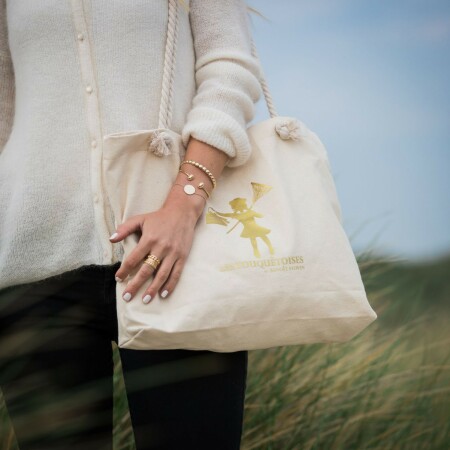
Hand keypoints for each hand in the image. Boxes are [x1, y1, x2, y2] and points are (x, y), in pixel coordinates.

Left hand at [110, 187, 204, 302]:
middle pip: (146, 270)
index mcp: (149, 239)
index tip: (118, 278)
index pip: (134, 258)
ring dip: (153, 288)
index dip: (125, 270)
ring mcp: (173, 253)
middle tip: (127, 297)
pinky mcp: (182, 256)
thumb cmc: (159, 217)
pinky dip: (170, 285)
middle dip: (136, 284)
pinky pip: (176, 273)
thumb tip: (111, 239)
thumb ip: (124, 229)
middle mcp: (161, 247)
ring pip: (162, 275)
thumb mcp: (140, 219)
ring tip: (146, 299)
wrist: (182, 212)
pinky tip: (163, 294)